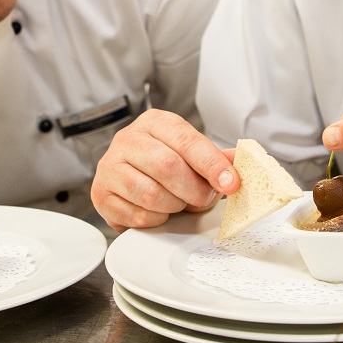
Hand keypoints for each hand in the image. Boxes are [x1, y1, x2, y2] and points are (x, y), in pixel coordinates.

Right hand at [91, 110, 238, 230]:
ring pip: (150, 194)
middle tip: (203, 199)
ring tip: (179, 203)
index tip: (231, 183)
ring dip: (174, 206)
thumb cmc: (162, 161)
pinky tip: (159, 210)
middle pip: (167, 166)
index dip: (212, 164)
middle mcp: (128, 139)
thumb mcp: (190, 152)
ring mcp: (110, 166)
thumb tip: (242, 161)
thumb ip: (215, 157)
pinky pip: (137, 215)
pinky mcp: (101, 194)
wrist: (126, 174)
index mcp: (155, 123)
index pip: (187, 140)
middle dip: (194, 190)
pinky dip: (156, 219)